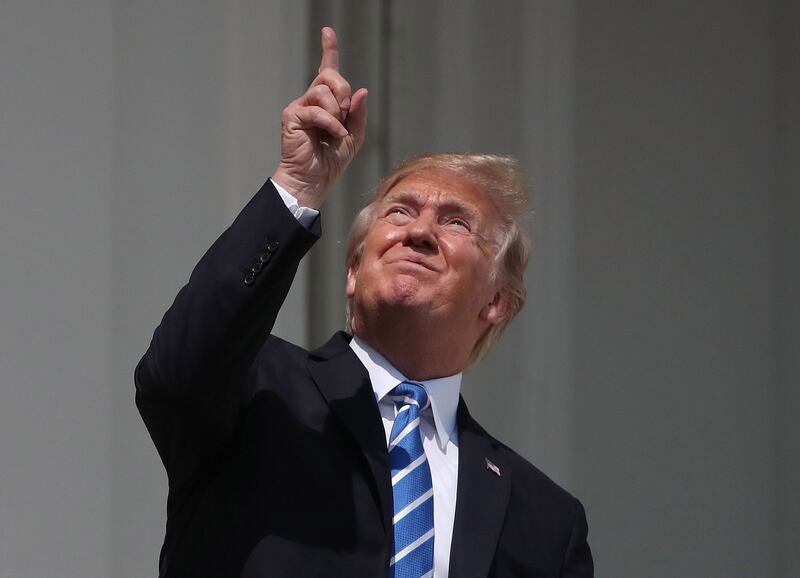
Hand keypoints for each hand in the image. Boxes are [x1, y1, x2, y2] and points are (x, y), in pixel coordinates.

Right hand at [271, 27, 367, 208]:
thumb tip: (361, 90)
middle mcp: (311, 101)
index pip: (326, 70)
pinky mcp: (292, 117)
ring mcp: (300, 107)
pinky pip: (317, 110)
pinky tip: (335, 135)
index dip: (328, 50)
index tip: (327, 32)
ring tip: (338, 130)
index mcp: (326, 103)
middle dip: (344, 90)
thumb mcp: (354, 136)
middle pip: (330, 76)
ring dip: (337, 111)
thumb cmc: (330, 162)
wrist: (314, 181)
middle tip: (346, 112)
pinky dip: (331, 123)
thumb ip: (358, 114)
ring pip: (323, 90)